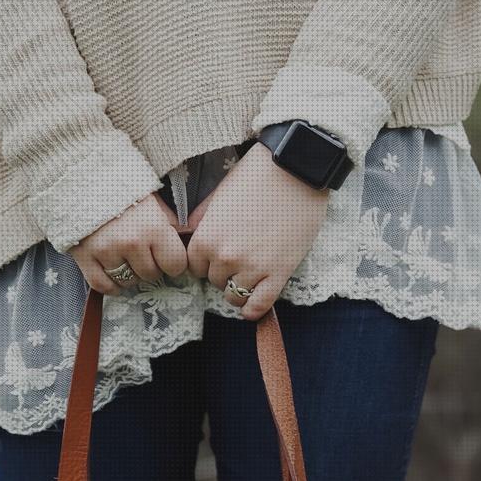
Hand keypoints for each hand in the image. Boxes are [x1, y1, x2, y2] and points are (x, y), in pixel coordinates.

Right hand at [68, 192, 186, 294]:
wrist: (84, 176)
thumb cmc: (124, 188)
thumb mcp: (154, 201)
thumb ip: (170, 223)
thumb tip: (185, 239)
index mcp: (154, 227)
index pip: (176, 265)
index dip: (173, 262)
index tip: (167, 256)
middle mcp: (132, 242)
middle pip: (151, 274)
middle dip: (150, 265)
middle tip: (143, 252)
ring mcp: (106, 251)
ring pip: (128, 281)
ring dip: (130, 274)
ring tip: (127, 258)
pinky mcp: (84, 257)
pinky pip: (102, 285)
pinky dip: (110, 285)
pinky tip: (113, 273)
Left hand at [185, 142, 329, 319]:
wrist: (294, 170)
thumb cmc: (254, 177)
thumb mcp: (217, 197)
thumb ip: (200, 222)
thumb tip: (186, 236)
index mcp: (205, 239)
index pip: (194, 267)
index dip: (206, 260)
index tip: (217, 253)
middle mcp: (225, 258)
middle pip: (214, 281)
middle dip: (223, 271)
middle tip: (239, 255)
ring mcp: (253, 268)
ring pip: (234, 296)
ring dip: (239, 288)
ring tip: (247, 276)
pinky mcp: (279, 273)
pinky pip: (260, 304)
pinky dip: (254, 310)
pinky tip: (252, 307)